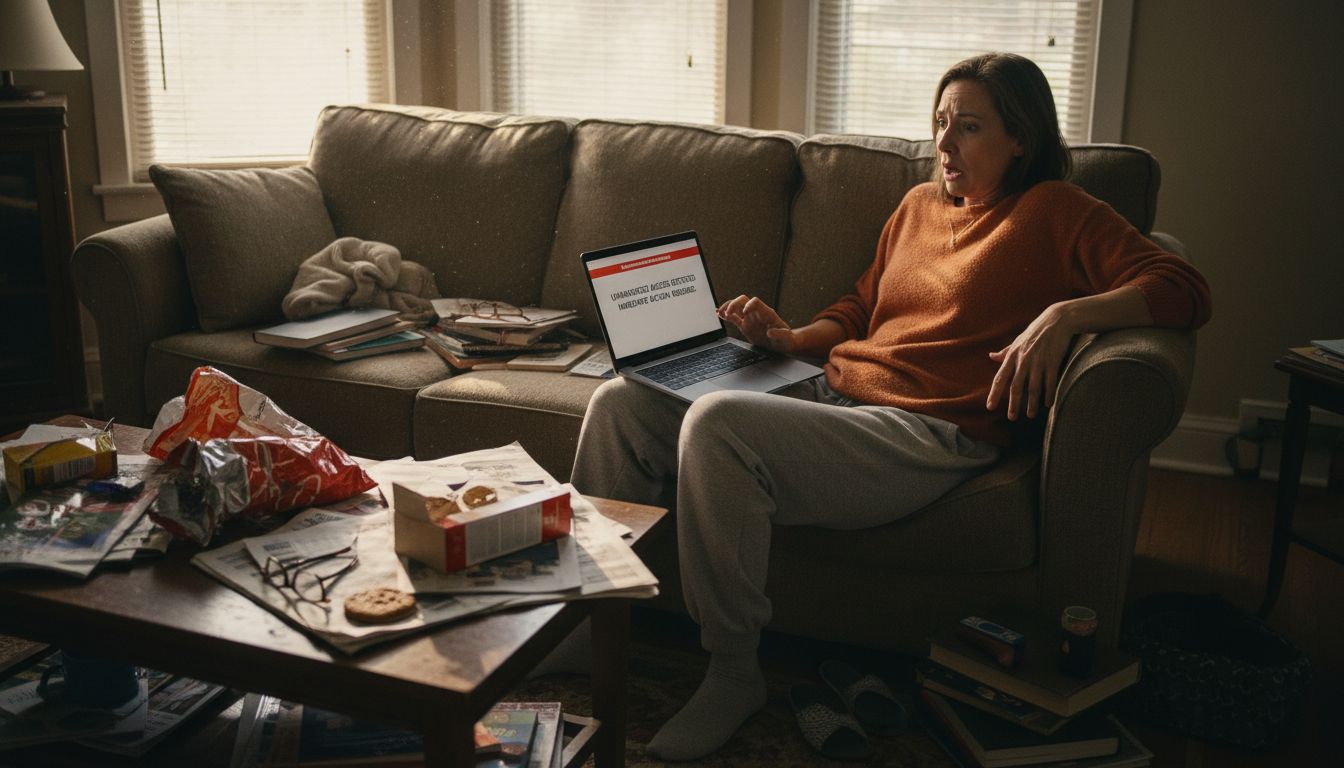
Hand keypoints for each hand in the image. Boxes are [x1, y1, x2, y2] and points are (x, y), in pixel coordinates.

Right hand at [717, 295, 793, 352]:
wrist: (783, 343)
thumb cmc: (787, 339)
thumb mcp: (786, 337)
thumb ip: (779, 334)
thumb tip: (770, 332)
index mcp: (766, 313)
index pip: (755, 302)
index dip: (749, 305)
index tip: (744, 313)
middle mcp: (756, 313)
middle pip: (743, 300)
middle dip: (734, 304)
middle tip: (728, 313)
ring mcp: (750, 318)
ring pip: (736, 307)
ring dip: (727, 307)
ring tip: (720, 313)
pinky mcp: (745, 326)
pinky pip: (734, 318)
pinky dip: (726, 316)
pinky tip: (719, 315)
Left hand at [986, 303, 1074, 420]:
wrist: (1056, 320)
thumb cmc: (1035, 331)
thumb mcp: (1018, 340)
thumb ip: (1005, 352)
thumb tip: (991, 356)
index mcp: (1012, 356)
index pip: (1000, 378)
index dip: (994, 394)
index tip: (990, 407)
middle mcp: (1023, 360)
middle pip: (1016, 387)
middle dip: (1013, 404)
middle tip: (1011, 418)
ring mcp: (1038, 361)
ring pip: (1033, 387)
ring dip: (1031, 403)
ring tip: (1030, 415)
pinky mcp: (1053, 361)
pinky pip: (1050, 382)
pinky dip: (1049, 394)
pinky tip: (1048, 404)